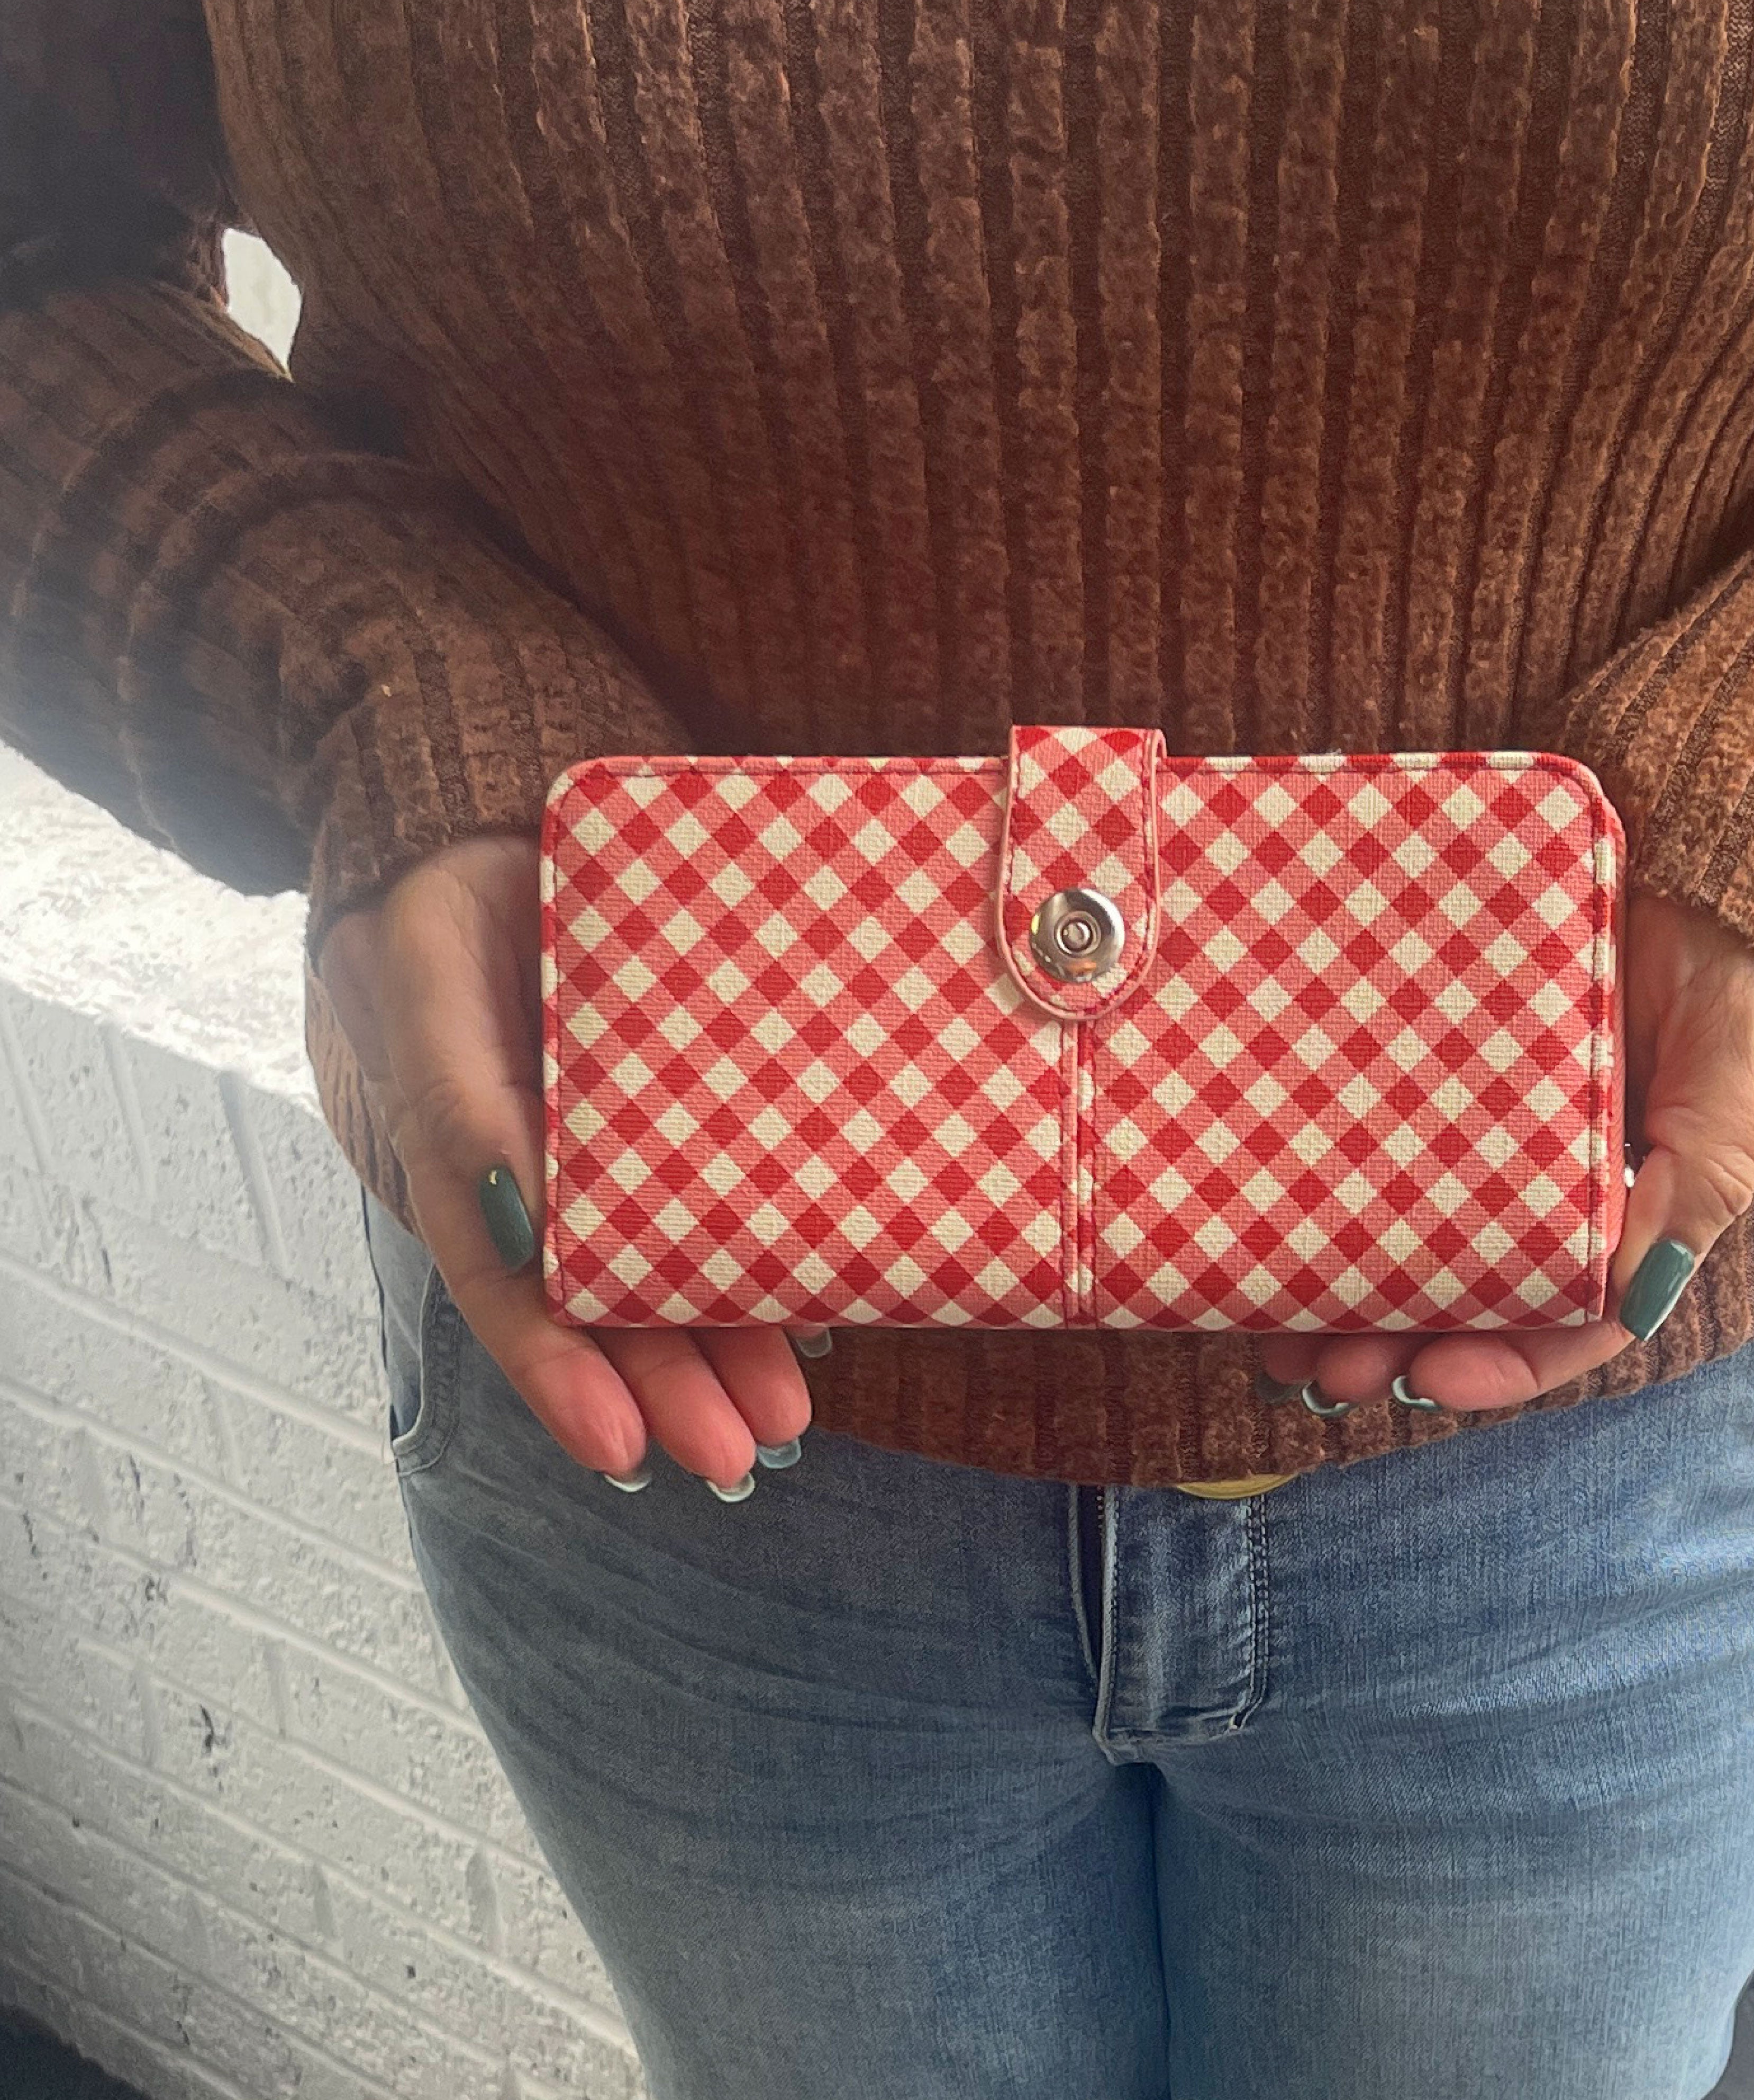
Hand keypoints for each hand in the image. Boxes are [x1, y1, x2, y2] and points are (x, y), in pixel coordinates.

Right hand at [318, 835, 813, 1490]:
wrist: (479, 818)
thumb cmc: (436, 895)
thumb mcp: (419, 973)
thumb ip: (457, 1098)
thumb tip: (527, 1221)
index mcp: (456, 1148)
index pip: (508, 1279)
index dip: (558, 1369)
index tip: (623, 1444)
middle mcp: (529, 1164)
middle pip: (597, 1299)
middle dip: (666, 1385)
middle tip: (740, 1455)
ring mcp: (597, 1138)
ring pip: (659, 1263)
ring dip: (719, 1346)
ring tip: (782, 1416)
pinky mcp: (664, 1101)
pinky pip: (707, 1191)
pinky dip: (753, 1252)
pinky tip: (815, 1306)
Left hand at [1259, 894, 1753, 1413]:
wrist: (1711, 842)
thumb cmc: (1743, 968)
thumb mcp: (1739, 1075)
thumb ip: (1704, 1177)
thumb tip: (1635, 1290)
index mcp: (1632, 1205)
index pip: (1563, 1318)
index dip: (1497, 1364)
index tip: (1425, 1382)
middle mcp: (1553, 1177)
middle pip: (1464, 1289)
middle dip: (1390, 1341)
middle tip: (1315, 1370)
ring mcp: (1492, 1119)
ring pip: (1409, 1225)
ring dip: (1344, 1283)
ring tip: (1272, 1324)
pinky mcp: (1441, 1056)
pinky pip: (1381, 1126)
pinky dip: (1330, 1176)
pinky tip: (1273, 1201)